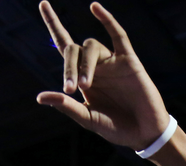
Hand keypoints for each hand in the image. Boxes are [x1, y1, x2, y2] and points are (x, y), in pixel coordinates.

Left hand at [37, 2, 170, 150]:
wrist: (145, 133)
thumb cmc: (117, 128)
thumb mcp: (88, 119)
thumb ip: (67, 107)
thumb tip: (40, 97)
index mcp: (83, 78)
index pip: (65, 47)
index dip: (54, 25)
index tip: (43, 4)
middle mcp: (96, 66)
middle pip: (74, 50)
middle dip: (69, 67)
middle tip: (71, 88)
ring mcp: (112, 62)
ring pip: (92, 46)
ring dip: (85, 64)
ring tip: (85, 85)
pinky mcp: (129, 61)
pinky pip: (118, 36)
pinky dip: (107, 21)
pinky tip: (94, 8)